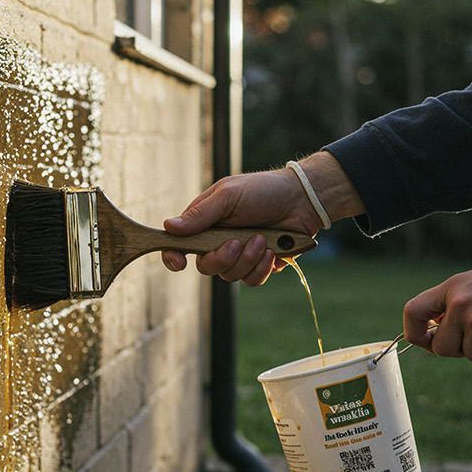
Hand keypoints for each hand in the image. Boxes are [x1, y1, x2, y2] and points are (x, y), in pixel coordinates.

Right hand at [162, 152, 364, 285]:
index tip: (179, 263)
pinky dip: (262, 268)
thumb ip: (200, 215)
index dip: (173, 257)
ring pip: (230, 276)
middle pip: (205, 266)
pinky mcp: (259, 265)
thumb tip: (169, 227)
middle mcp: (218, 242)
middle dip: (222, 258)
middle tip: (237, 243)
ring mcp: (239, 255)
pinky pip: (251, 280)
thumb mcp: (228, 196)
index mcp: (205, 223)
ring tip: (262, 239)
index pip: (179, 245)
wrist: (302, 199)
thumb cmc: (263, 190)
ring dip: (248, 259)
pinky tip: (272, 251)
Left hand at [403, 264, 471, 363]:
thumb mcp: (471, 283)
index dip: (413, 331)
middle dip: (454, 348)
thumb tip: (429, 332)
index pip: (413, 312)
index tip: (423, 337)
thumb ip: (448, 303)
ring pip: (469, 355)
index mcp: (451, 289)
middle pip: (440, 348)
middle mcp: (460, 306)